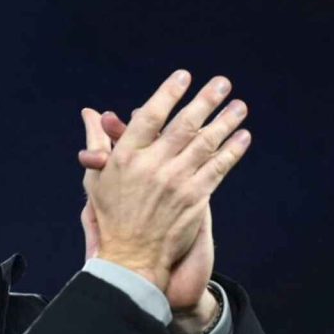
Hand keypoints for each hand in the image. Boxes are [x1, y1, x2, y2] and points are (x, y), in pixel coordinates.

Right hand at [78, 70, 249, 295]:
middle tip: (223, 83)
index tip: (184, 76)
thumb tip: (90, 113)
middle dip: (206, 101)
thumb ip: (98, 142)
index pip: (150, 116)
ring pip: (206, 144)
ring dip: (226, 121)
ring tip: (239, 106)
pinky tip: (243, 137)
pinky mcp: (195, 199)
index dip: (168, 93)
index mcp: (126, 157)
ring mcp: (176, 182)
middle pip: (184, 125)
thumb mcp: (97, 177)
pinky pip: (218, 168)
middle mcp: (152, 166)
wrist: (131, 257)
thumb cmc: (112, 215)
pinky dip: (232, 152)